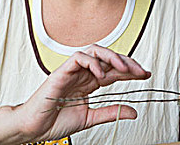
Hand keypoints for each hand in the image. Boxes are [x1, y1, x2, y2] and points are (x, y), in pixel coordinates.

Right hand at [15, 44, 150, 142]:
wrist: (33, 128)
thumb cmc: (55, 121)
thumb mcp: (90, 118)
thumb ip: (110, 112)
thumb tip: (133, 111)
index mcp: (90, 82)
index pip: (114, 70)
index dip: (131, 70)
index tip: (146, 74)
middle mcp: (83, 73)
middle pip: (108, 57)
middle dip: (127, 62)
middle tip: (140, 71)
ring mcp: (72, 71)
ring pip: (94, 51)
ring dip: (112, 57)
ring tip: (124, 69)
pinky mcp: (61, 72)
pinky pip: (77, 58)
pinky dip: (91, 63)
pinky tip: (100, 74)